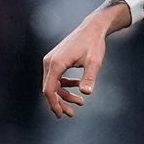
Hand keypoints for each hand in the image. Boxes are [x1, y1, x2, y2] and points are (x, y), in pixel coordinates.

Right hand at [41, 0, 129, 116]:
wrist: (92, 28)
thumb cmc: (93, 44)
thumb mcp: (94, 62)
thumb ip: (89, 78)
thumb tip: (86, 93)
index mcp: (56, 63)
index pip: (49, 89)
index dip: (54, 104)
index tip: (61, 115)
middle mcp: (50, 62)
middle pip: (49, 89)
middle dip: (60, 102)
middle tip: (72, 113)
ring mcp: (51, 60)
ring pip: (53, 84)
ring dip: (64, 95)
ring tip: (80, 102)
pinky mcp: (56, 59)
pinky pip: (56, 77)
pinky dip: (65, 85)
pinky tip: (77, 88)